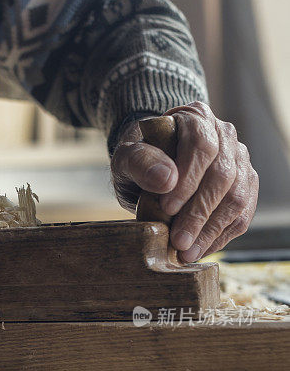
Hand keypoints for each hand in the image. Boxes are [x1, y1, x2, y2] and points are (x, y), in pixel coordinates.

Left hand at [111, 102, 258, 260]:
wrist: (153, 166)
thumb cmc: (140, 160)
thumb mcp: (126, 157)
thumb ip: (139, 162)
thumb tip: (166, 179)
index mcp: (196, 118)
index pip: (201, 146)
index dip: (188, 179)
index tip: (168, 208)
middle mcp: (224, 135)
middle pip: (223, 175)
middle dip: (199, 213)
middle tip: (179, 241)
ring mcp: (239, 160)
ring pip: (238, 197)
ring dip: (212, 230)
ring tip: (188, 252)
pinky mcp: (245, 186)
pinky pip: (242, 214)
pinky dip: (222, 236)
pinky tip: (201, 250)